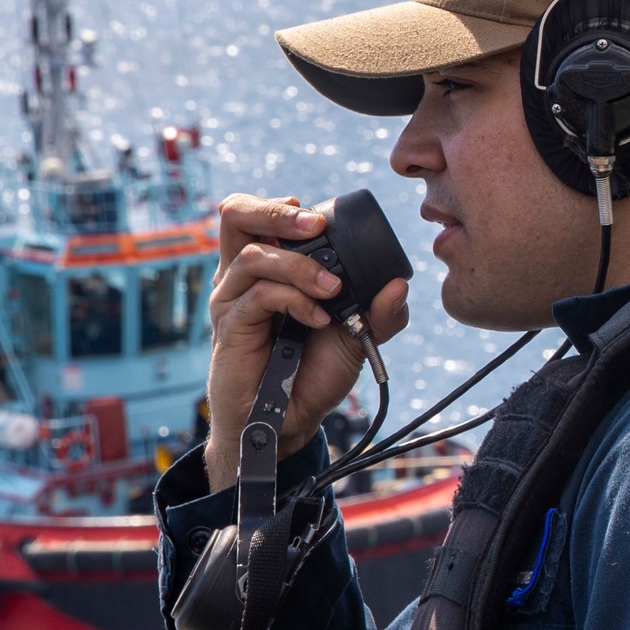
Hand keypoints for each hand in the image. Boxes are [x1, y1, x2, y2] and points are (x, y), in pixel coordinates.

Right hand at [204, 194, 408, 492]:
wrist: (289, 421)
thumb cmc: (311, 374)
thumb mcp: (355, 337)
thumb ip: (379, 312)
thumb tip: (399, 285)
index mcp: (265, 268)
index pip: (259, 216)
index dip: (283, 208)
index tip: (319, 220)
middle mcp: (241, 277)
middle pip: (234, 216)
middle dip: (274, 212)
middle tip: (314, 225)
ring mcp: (232, 300)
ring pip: (253, 256)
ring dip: (300, 267)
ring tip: (333, 290)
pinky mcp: (230, 327)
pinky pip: (259, 296)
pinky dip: (294, 300)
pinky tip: (319, 319)